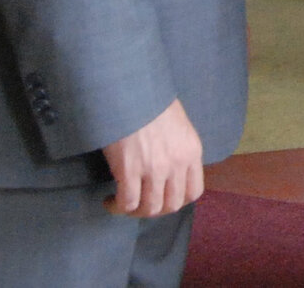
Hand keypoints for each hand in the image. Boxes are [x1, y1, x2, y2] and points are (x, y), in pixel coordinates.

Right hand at [103, 98, 204, 217]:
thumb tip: (170, 171)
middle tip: (140, 204)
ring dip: (135, 212)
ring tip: (123, 204)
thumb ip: (179, 150)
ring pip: (149, 208)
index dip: (177, 201)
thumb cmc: (152, 104)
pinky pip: (127, 202)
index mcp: (192, 152)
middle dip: (154, 210)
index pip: (193, 192)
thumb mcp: (179, 127)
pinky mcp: (130, 170)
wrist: (132, 92)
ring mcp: (154, 168)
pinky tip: (110, 200)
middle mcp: (177, 163)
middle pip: (171, 205)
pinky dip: (118, 207)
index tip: (162, 199)